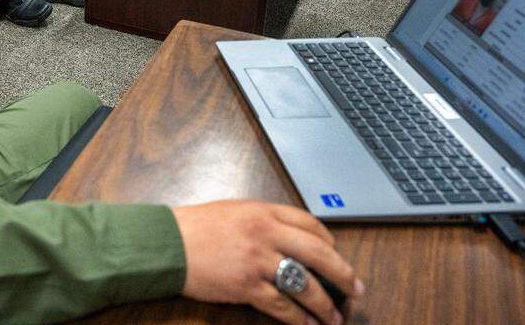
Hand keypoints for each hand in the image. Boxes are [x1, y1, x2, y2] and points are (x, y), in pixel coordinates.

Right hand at [172, 200, 362, 324]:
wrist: (167, 243)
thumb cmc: (196, 226)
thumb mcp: (235, 211)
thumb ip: (263, 220)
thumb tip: (291, 237)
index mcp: (263, 211)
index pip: (310, 224)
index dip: (330, 243)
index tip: (337, 255)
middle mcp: (265, 233)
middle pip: (319, 254)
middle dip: (343, 275)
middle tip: (356, 289)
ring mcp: (257, 261)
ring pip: (305, 284)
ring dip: (324, 304)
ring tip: (334, 316)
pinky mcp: (246, 286)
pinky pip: (282, 305)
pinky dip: (298, 318)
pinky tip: (307, 324)